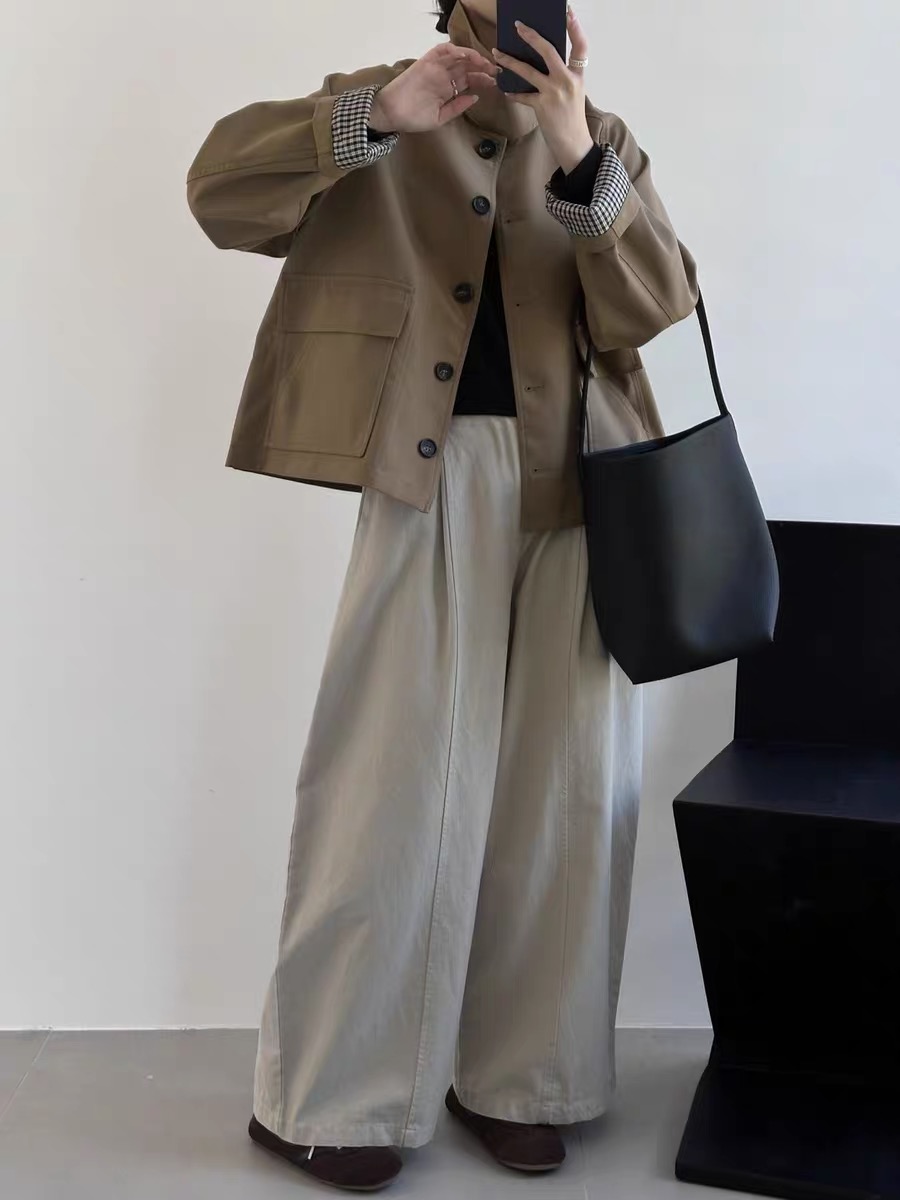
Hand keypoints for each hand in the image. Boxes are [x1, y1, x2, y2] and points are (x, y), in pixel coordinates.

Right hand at [369, 44, 499, 133]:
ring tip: (483, 62)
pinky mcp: (426, 61)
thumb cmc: (413, 118)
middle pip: (467, 67)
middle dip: (482, 67)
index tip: (495, 82)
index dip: (483, 79)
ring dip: (472, 56)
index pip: (469, 80)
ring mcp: (436, 68)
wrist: (392, 114)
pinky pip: (442, 50)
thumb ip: (457, 108)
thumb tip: (475, 97)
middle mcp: (444, 76)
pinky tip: (465, 55)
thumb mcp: (440, 118)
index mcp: (448, 90)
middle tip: (495, 70)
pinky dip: (454, 49)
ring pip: (457, 56)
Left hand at [491, 5, 593, 173]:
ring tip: (496, 54)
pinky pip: (522, 95)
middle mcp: (567, 81)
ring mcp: (554, 93)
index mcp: (578, 76)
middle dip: (531, 36)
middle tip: (518, 26)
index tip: (568, 12)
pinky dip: (512, 93)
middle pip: (548, 51)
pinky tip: (505, 89)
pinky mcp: (542, 106)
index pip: (581, 46)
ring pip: (527, 71)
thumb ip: (564, 76)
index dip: (575, 27)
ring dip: (509, 61)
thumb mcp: (574, 93)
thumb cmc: (572, 119)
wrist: (574, 144)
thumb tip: (546, 62)